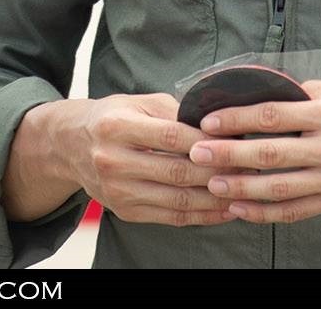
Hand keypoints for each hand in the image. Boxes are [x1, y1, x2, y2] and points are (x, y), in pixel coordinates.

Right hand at [6, 93, 241, 227]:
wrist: (69, 146)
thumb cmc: (112, 118)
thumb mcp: (136, 103)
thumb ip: (174, 111)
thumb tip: (218, 125)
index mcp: (115, 126)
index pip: (170, 137)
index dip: (207, 142)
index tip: (237, 143)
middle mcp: (112, 160)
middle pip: (177, 171)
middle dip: (219, 172)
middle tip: (251, 168)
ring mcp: (117, 190)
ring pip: (178, 200)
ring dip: (217, 198)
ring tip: (245, 191)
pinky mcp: (124, 211)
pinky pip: (171, 218)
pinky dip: (202, 216)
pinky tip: (225, 208)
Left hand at [186, 80, 320, 225]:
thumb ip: (297, 92)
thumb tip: (253, 88)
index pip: (274, 116)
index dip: (237, 119)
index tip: (209, 121)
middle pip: (271, 154)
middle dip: (229, 155)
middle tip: (198, 153)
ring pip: (280, 189)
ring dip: (241, 189)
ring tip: (212, 184)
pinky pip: (296, 211)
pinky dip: (265, 213)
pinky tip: (240, 209)